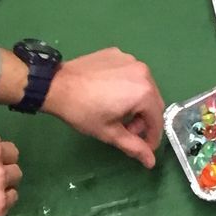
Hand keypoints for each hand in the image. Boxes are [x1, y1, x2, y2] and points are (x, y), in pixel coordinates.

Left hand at [42, 48, 164, 168]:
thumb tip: (151, 162)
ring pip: (142, 85)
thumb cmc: (84, 112)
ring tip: (118, 113)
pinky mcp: (117, 53)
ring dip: (136, 102)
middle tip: (128, 132)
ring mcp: (130, 59)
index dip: (152, 137)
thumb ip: (134, 147)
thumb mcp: (110, 133)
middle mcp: (143, 71)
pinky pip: (130, 72)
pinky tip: (110, 94)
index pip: (157, 118)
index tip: (144, 148)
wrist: (57, 85)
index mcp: (144, 91)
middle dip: (144, 120)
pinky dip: (126, 86)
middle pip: (152, 100)